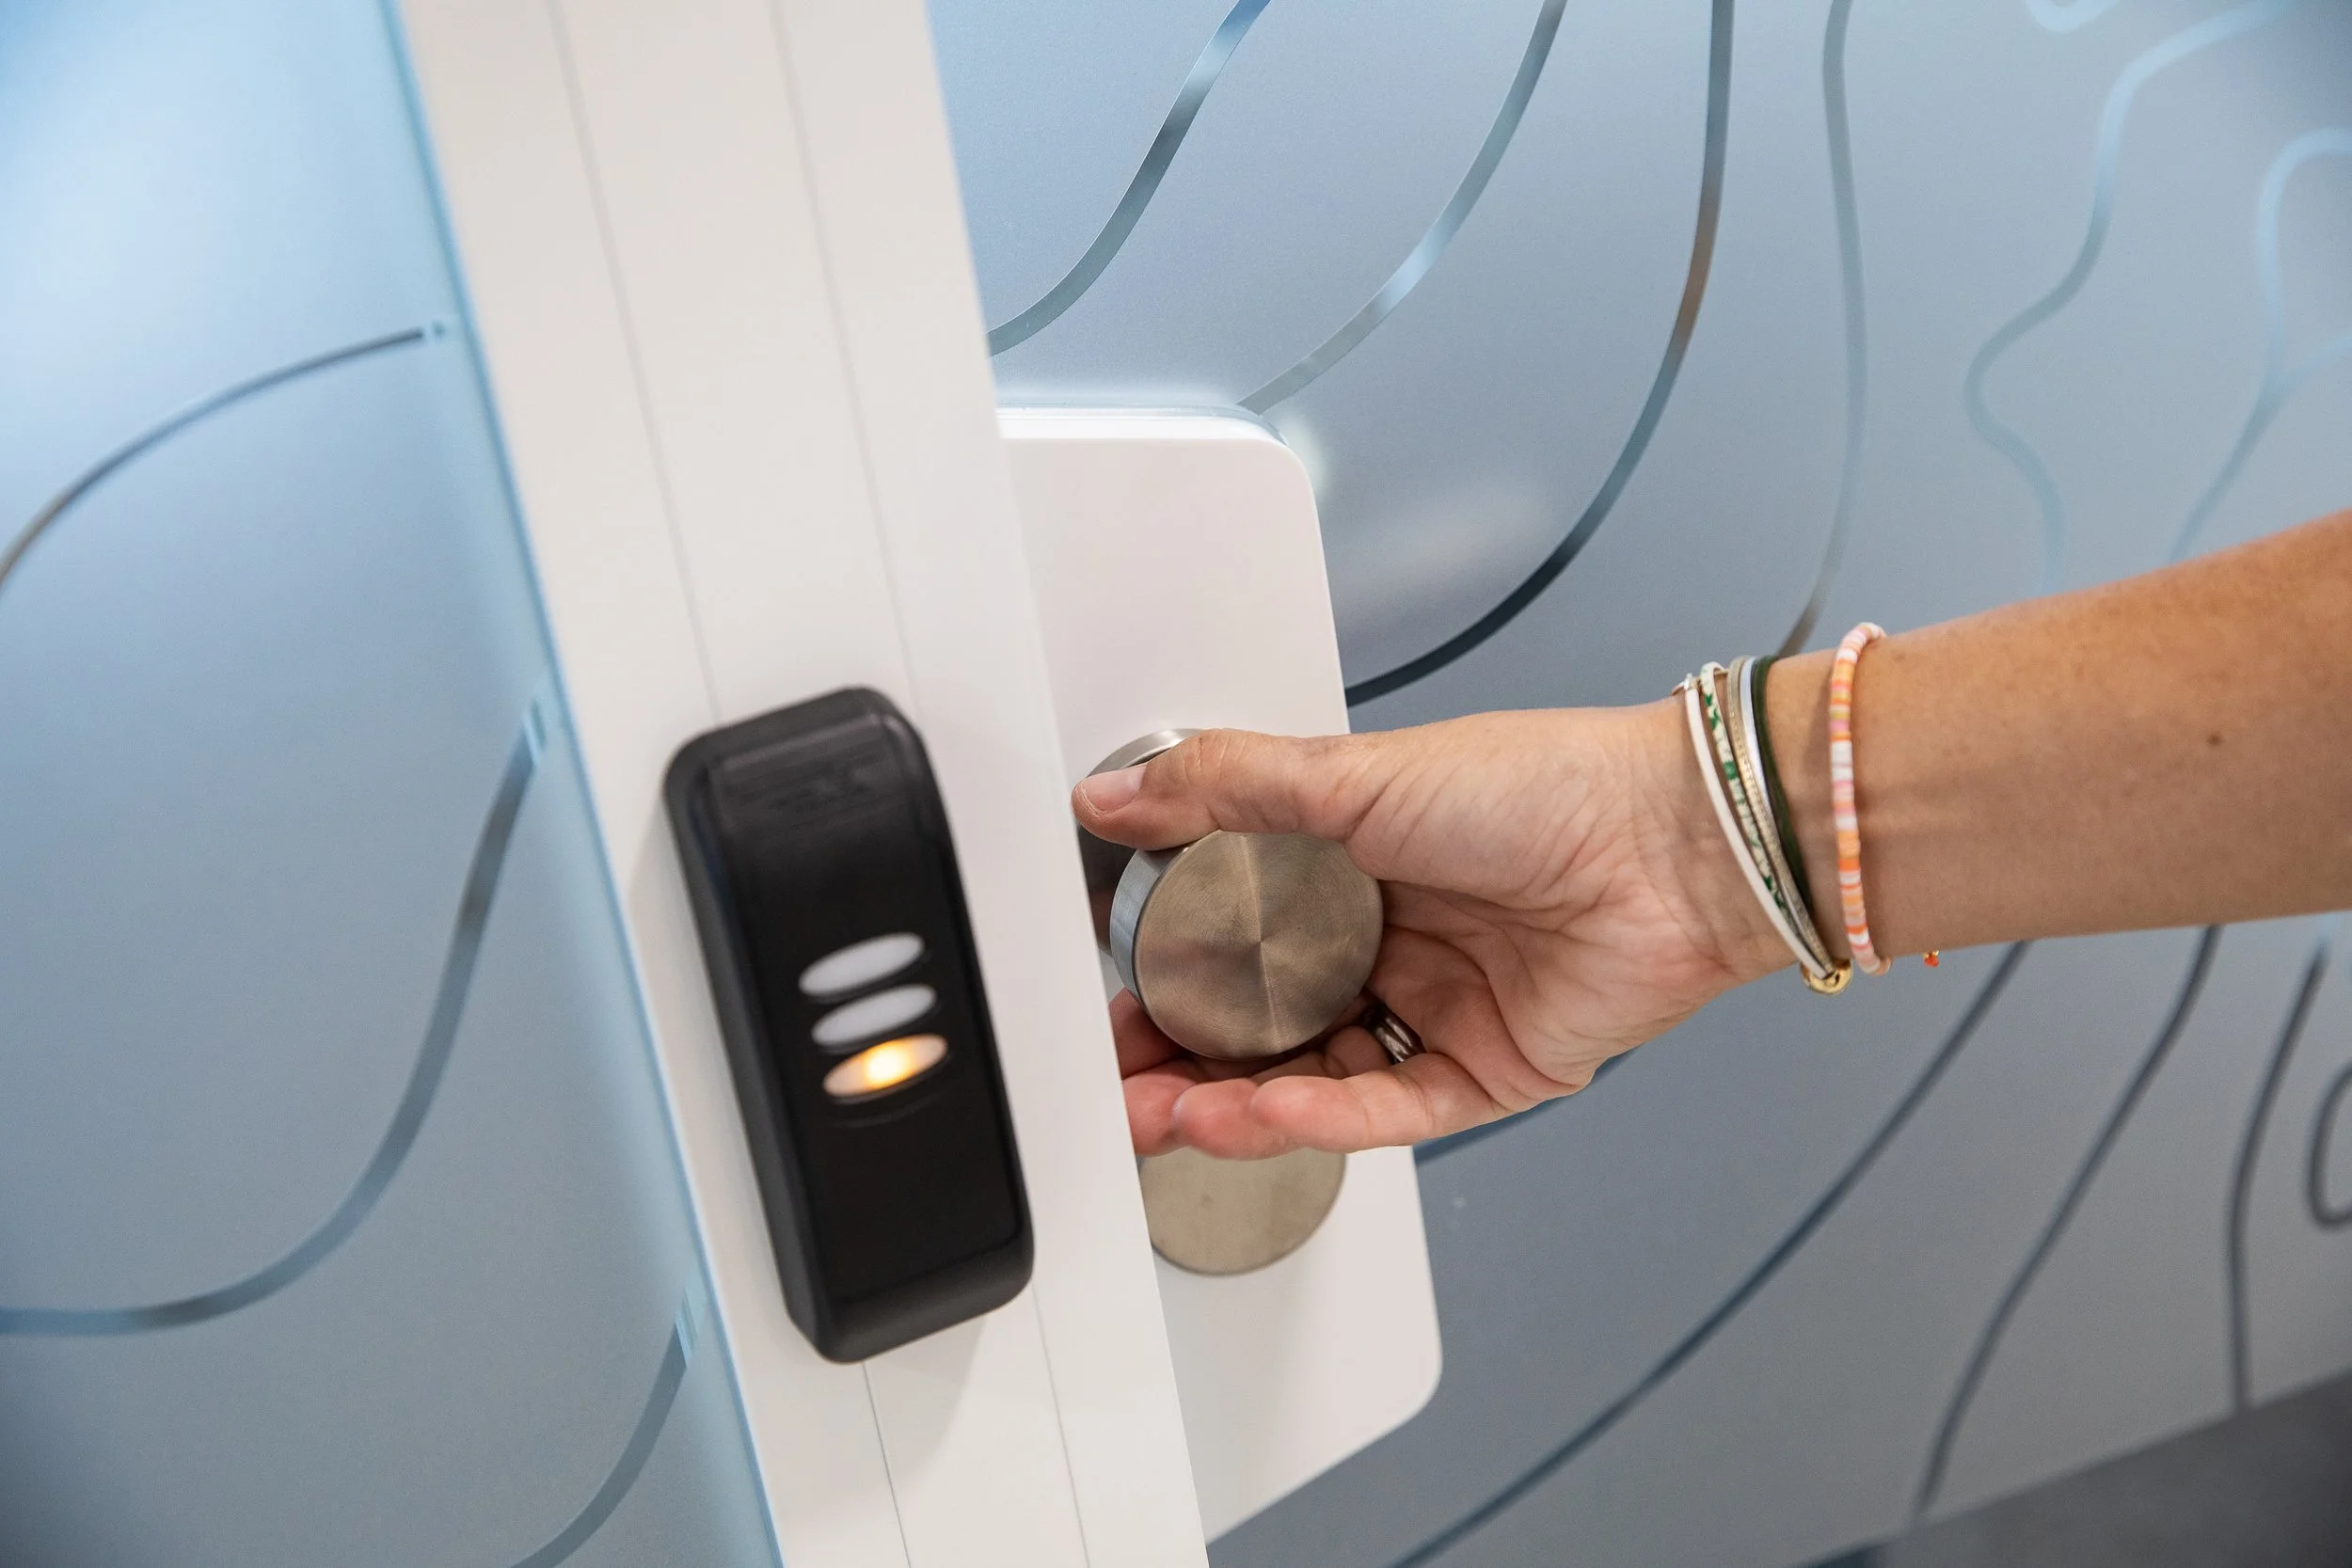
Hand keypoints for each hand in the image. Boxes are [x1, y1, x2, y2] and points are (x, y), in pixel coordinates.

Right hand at [1071, 702, 1791, 1157]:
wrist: (1679, 844)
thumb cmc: (1546, 786)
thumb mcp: (1353, 774)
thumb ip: (1224, 788)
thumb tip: (1113, 796)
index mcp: (1351, 864)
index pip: (1230, 933)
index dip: (1166, 968)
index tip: (1107, 988)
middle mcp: (1390, 939)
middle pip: (1259, 1019)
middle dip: (1180, 1057)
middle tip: (1116, 1077)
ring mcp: (1435, 1009)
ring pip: (1309, 1076)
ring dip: (1232, 1098)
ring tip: (1167, 1108)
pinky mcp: (1484, 1073)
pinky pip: (1383, 1106)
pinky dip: (1317, 1116)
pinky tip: (1258, 1111)